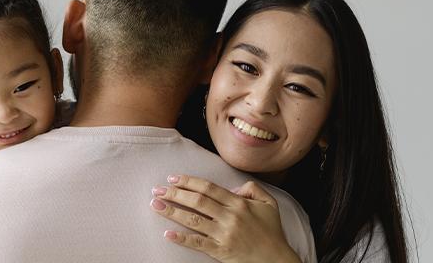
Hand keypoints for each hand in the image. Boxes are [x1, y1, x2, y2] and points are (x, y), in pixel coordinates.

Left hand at [150, 175, 300, 262]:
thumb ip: (252, 188)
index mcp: (239, 203)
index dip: (189, 181)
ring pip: (194, 220)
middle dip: (174, 194)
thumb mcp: (269, 203)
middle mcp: (230, 217)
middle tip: (157, 190)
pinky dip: (182, 239)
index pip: (209, 188)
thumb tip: (232, 187)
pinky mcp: (221, 251)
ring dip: (172, 212)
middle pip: (197, 201)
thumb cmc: (272, 231)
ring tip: (156, 205)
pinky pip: (198, 244)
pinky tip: (168, 234)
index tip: (173, 178)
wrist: (277, 259)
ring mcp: (224, 234)